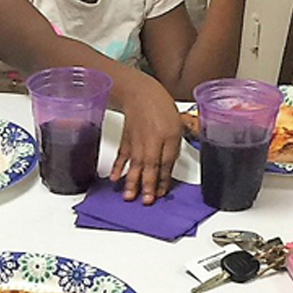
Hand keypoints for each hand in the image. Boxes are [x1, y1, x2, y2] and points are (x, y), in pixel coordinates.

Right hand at [109, 75, 182, 203]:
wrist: (140, 92)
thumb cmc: (160, 107)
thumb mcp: (177, 126)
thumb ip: (174, 148)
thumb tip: (168, 169)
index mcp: (168, 137)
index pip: (167, 163)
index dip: (164, 179)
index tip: (161, 194)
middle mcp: (152, 140)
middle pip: (150, 166)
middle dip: (148, 185)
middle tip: (146, 200)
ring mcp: (137, 141)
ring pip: (135, 163)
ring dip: (132, 181)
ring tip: (129, 196)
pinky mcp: (127, 140)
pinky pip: (123, 155)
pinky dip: (118, 167)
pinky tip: (115, 178)